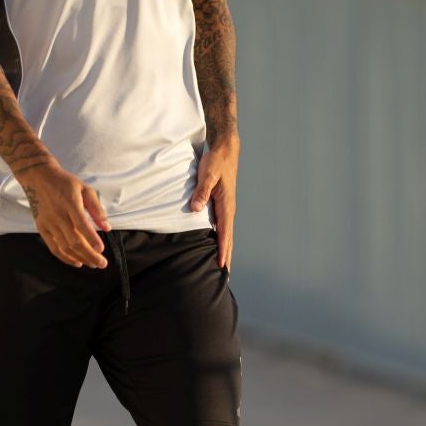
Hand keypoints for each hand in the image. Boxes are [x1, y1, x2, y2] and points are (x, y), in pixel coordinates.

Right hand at [21, 163, 111, 268]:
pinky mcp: (41, 228)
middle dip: (90, 255)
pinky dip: (65, 257)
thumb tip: (107, 227)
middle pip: (74, 241)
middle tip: (102, 263)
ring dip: (80, 258)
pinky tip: (77, 263)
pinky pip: (53, 247)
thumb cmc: (65, 183)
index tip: (101, 249)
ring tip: (93, 264)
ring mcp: (48, 223)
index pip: (82, 225)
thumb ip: (96, 208)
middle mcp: (58, 215)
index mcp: (70, 203)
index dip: (92, 239)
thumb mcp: (85, 189)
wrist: (39, 178)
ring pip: (65, 247)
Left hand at [189, 136, 238, 270]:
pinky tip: (217, 245)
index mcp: (226, 205)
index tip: (221, 266)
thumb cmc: (216, 161)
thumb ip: (202, 192)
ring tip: (223, 266)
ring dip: (225, 250)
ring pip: (226, 234)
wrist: (226, 150)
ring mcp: (226, 207)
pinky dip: (221, 239)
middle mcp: (228, 209)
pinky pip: (222, 227)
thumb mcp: (207, 174)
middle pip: (228, 238)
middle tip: (225, 276)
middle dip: (226, 256)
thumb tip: (196, 209)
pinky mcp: (222, 204)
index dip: (222, 250)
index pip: (224, 233)